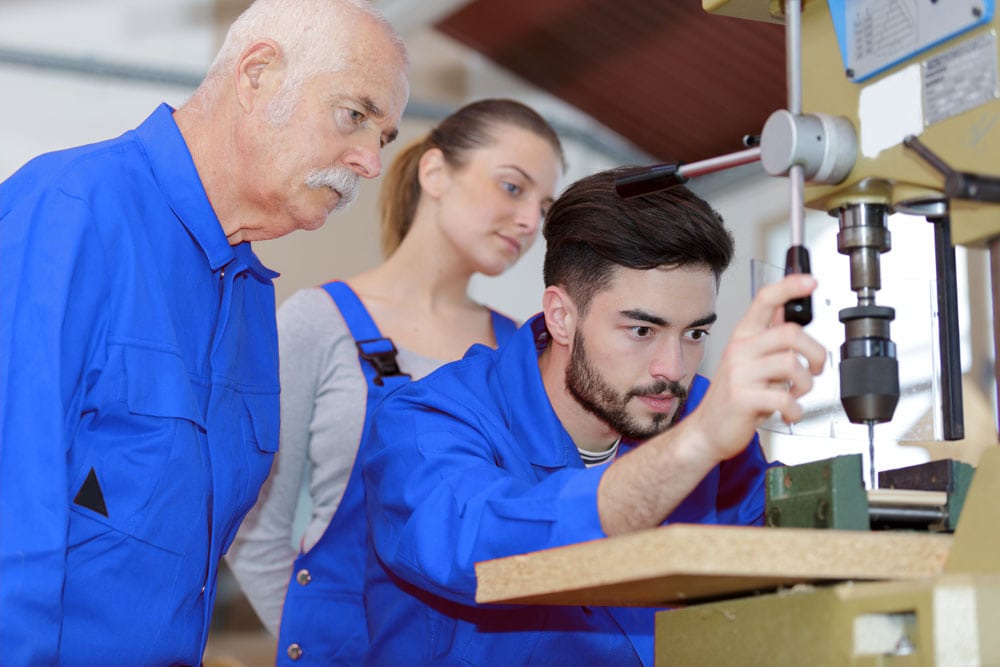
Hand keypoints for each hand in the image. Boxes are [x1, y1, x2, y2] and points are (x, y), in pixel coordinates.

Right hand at [687, 273, 825, 461]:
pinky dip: (795, 410)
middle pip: (790, 333)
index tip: (811, 281)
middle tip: (815, 369)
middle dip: (816, 353)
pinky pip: (784, 398)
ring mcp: (740, 374)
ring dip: (806, 385)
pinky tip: (789, 413)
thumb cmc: (734, 397)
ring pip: (791, 365)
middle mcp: (740, 350)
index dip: (789, 286)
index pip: (765, 300)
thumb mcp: (749, 360)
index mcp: (743, 337)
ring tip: (797, 394)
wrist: (707, 430)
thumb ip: (768, 336)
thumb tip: (785, 308)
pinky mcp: (743, 398)